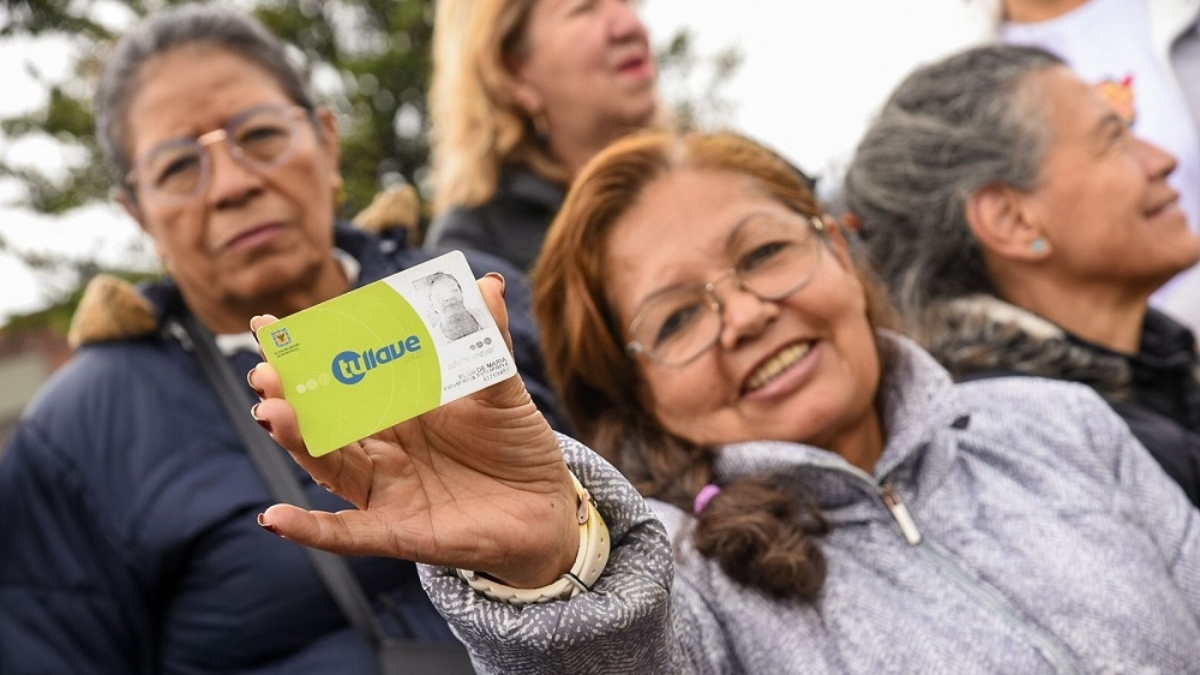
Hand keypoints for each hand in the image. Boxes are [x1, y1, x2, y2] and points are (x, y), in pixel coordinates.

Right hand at [250, 274, 578, 587]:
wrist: (547, 508)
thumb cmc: (517, 445)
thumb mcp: (501, 388)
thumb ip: (487, 339)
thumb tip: (487, 284)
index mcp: (398, 406)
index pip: (341, 375)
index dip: (305, 354)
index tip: (269, 327)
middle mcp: (382, 447)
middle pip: (323, 419)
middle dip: (290, 395)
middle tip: (265, 370)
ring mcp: (387, 490)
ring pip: (329, 465)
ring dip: (297, 443)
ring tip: (271, 414)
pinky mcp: (400, 533)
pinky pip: (348, 533)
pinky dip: (311, 529)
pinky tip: (275, 518)